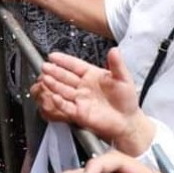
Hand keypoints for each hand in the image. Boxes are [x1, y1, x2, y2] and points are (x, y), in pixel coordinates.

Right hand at [36, 49, 152, 154]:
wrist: (128, 122)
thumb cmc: (126, 101)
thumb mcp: (123, 79)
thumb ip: (117, 64)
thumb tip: (114, 50)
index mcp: (92, 76)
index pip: (75, 65)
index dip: (64, 60)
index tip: (53, 56)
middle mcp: (84, 87)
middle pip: (65, 76)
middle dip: (54, 71)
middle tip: (45, 66)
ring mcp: (80, 100)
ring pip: (63, 90)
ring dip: (53, 84)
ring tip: (45, 78)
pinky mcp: (80, 113)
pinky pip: (66, 107)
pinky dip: (60, 102)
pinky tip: (55, 96)